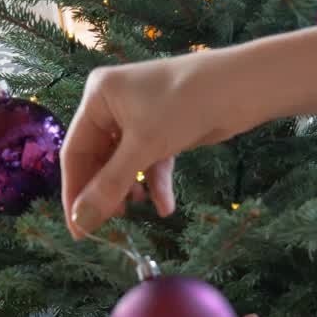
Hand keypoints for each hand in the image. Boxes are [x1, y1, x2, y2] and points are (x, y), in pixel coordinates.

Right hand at [61, 16, 316, 239]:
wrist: (242, 86)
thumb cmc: (184, 105)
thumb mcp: (144, 147)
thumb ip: (110, 186)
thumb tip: (80, 223)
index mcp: (97, 97)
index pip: (75, 152)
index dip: (74, 193)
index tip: (77, 229)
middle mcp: (113, 104)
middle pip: (98, 159)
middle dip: (105, 192)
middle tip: (110, 226)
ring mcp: (139, 116)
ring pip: (123, 163)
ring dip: (129, 189)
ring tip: (136, 211)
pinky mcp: (163, 128)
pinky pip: (149, 161)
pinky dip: (155, 182)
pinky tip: (165, 206)